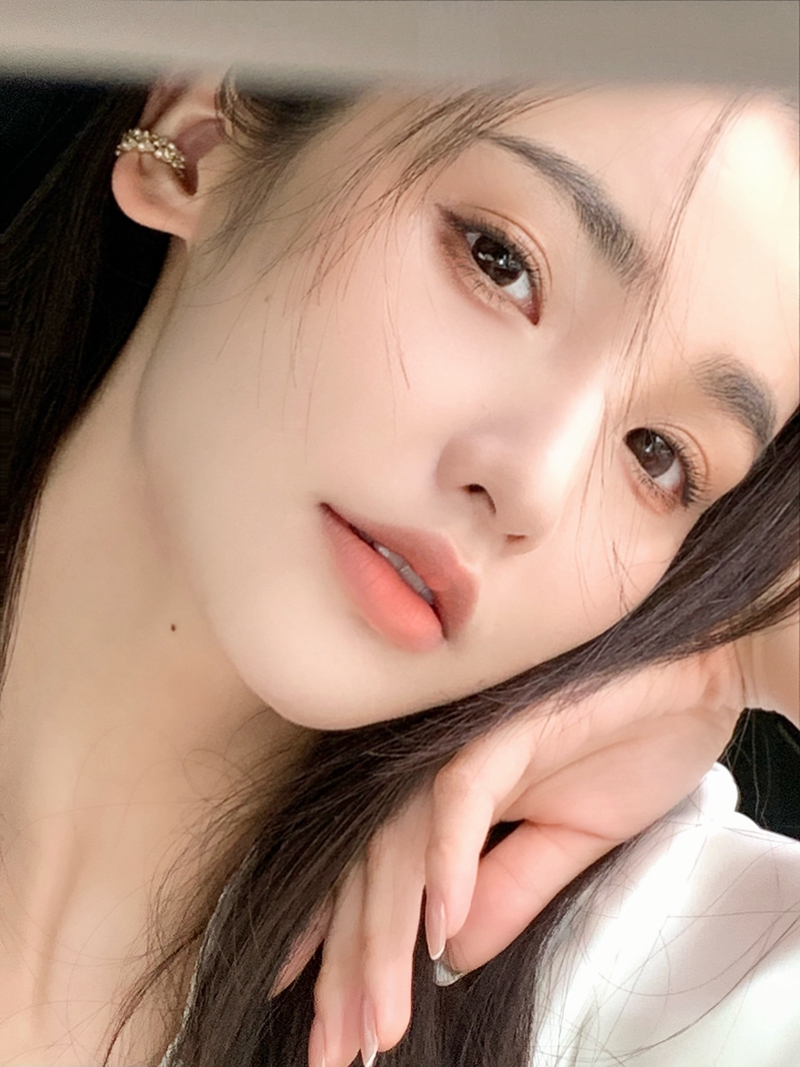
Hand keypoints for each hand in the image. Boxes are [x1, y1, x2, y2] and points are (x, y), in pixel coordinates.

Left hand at [276, 620, 795, 1066]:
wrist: (696, 686)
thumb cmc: (631, 745)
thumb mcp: (570, 842)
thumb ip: (507, 890)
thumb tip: (448, 955)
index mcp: (448, 796)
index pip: (379, 880)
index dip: (347, 951)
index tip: (331, 1026)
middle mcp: (439, 769)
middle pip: (373, 873)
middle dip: (352, 966)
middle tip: (340, 1049)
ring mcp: (464, 743)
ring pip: (401, 843)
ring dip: (387, 933)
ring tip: (376, 1016)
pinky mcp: (502, 725)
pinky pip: (459, 793)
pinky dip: (447, 859)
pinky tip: (440, 924)